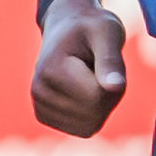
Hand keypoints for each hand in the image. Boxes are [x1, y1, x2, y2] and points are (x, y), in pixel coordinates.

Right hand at [30, 0, 126, 136]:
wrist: (69, 26)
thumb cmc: (92, 26)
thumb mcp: (108, 32)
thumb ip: (110, 60)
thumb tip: (116, 87)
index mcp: (51, 70)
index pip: (96, 98)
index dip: (113, 81)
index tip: (106, 57)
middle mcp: (39, 92)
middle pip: (94, 115)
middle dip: (109, 95)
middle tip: (103, 67)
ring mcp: (41, 107)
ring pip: (90, 125)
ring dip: (103, 105)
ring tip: (93, 76)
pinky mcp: (47, 117)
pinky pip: (84, 129)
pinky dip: (94, 113)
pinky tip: (86, 89)